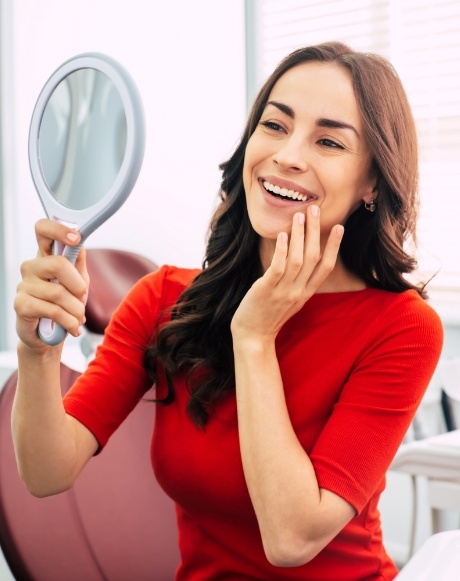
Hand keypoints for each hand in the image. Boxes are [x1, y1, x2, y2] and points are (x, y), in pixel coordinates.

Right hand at [14, 219, 88, 350]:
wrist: (49, 335)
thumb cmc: (63, 303)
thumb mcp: (77, 280)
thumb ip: (78, 261)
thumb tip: (80, 241)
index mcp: (45, 256)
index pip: (43, 230)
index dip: (59, 230)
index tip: (76, 238)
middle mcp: (32, 267)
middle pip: (58, 264)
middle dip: (78, 285)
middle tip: (82, 297)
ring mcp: (24, 285)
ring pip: (59, 293)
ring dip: (76, 310)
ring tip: (78, 318)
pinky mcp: (21, 304)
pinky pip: (53, 311)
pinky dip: (69, 322)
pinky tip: (73, 328)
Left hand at [231, 206, 343, 342]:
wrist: (253, 336)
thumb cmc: (268, 314)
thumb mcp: (290, 298)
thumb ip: (298, 280)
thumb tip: (299, 255)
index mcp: (307, 292)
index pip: (326, 266)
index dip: (334, 246)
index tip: (339, 227)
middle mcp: (299, 291)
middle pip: (314, 257)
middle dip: (315, 231)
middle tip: (314, 209)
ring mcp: (283, 291)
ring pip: (297, 259)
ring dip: (299, 236)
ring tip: (299, 215)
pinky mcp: (266, 290)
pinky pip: (278, 268)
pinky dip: (282, 250)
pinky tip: (282, 235)